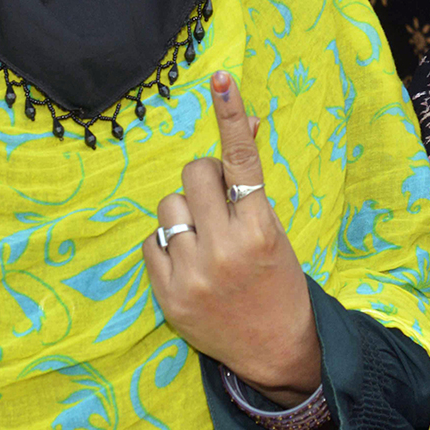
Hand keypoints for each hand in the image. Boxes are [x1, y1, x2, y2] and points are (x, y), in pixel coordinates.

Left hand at [142, 71, 321, 405]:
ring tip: (203, 240)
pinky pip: (151, 241)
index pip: (242, 161)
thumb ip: (252, 184)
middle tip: (217, 204)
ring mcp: (194, 274)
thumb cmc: (278, 281)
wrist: (276, 350)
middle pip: (194, 174)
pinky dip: (167, 244)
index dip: (231, 116)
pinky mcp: (168, 295)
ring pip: (168, 206)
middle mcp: (226, 248)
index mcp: (261, 229)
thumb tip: (247, 123)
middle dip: (203, 181)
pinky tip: (188, 263)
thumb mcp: (274, 229)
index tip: (221, 79)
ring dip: (184, 213)